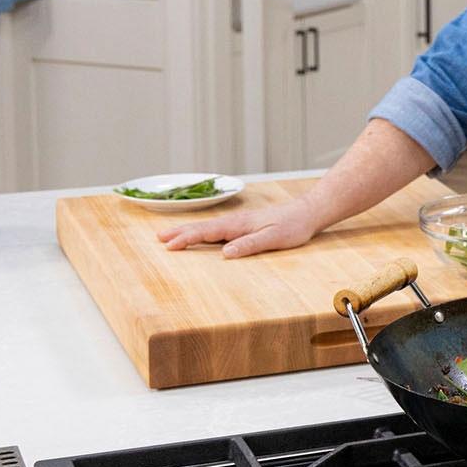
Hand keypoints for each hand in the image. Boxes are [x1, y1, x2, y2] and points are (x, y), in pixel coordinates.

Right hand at [156, 199, 321, 258]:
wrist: (307, 212)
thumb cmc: (293, 226)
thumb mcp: (274, 238)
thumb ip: (250, 245)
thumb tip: (226, 253)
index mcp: (239, 225)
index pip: (207, 232)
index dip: (187, 238)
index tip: (169, 245)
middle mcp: (235, 222)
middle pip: (202, 227)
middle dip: (180, 232)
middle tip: (159, 238)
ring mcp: (239, 222)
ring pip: (208, 227)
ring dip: (188, 231)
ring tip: (169, 236)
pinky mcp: (244, 225)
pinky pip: (217, 229)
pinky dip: (202, 231)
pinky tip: (198, 235)